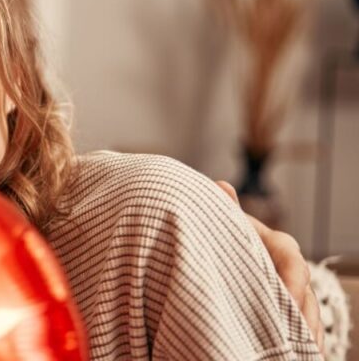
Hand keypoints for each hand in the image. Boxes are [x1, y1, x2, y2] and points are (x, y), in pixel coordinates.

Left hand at [216, 181, 323, 354]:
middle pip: (305, 296)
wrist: (238, 252)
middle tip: (296, 338)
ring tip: (301, 354)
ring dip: (305, 336)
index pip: (291, 259)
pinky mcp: (294, 315)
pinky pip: (304, 333)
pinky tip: (298, 358)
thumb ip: (227, 209)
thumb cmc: (232, 237)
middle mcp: (293, 272)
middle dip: (302, 317)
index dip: (291, 279)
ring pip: (308, 317)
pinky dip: (304, 346)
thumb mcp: (229, 225)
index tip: (286, 296)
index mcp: (278, 246)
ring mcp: (298, 295)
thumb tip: (220, 185)